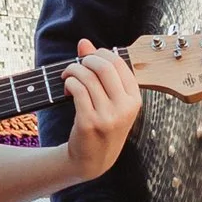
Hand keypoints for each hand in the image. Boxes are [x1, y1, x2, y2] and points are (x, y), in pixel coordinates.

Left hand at [59, 40, 142, 187]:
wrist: (92, 159)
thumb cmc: (102, 124)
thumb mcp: (109, 99)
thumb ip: (100, 70)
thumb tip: (84, 42)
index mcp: (135, 100)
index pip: (119, 64)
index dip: (101, 54)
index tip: (89, 58)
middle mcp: (124, 108)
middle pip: (104, 67)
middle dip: (86, 60)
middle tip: (77, 65)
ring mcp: (108, 117)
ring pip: (88, 77)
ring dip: (73, 71)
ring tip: (67, 76)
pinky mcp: (89, 123)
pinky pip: (78, 90)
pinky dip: (69, 83)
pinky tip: (67, 88)